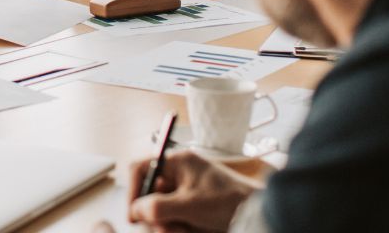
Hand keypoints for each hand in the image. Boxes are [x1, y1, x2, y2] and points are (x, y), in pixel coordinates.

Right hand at [127, 150, 257, 231]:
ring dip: (168, 227)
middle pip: (148, 195)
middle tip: (166, 228)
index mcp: (177, 162)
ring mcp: (183, 193)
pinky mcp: (189, 209)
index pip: (141, 168)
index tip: (134, 216)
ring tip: (185, 230)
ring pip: (159, 213)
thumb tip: (135, 210)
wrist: (255, 214)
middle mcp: (177, 175)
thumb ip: (158, 206)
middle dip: (154, 216)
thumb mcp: (190, 205)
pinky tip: (191, 230)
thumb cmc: (227, 201)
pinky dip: (177, 230)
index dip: (133, 190)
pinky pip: (172, 222)